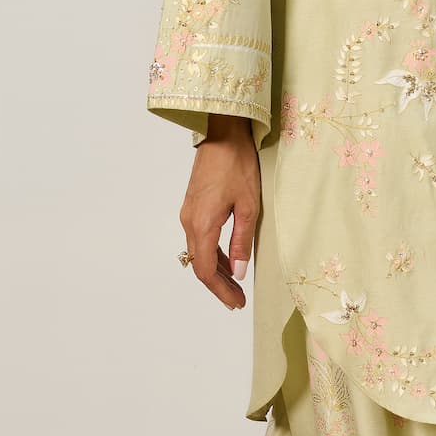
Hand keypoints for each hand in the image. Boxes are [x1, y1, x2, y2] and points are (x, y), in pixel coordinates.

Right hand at [182, 118, 259, 308]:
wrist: (221, 134)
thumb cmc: (237, 165)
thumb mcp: (247, 206)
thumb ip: (242, 240)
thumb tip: (239, 271)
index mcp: (202, 224)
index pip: (206, 270)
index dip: (221, 290)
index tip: (236, 302)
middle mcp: (190, 222)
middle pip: (200, 265)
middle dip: (219, 285)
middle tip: (236, 300)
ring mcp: (188, 213)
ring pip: (198, 253)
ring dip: (216, 271)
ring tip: (235, 285)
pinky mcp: (192, 206)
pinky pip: (199, 239)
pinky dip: (212, 254)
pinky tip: (228, 259)